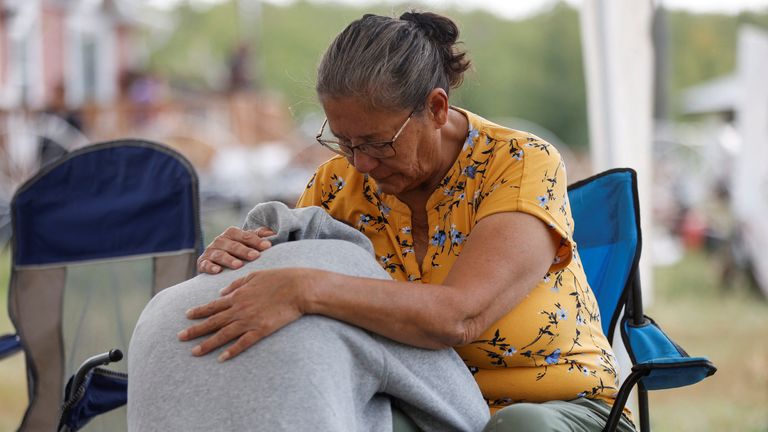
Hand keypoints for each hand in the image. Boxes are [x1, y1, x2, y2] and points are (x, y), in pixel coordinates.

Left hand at [177, 268, 315, 360]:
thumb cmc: (280, 278)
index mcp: (238, 295)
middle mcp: (239, 309)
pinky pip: (243, 343)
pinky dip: (231, 351)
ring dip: (207, 344)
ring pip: (223, 334)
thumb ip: (237, 283)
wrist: (298, 288)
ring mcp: (249, 321)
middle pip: (213, 321)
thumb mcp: (255, 275)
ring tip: (194, 352)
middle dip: (195, 330)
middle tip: (179, 338)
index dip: (199, 311)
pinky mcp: (261, 330)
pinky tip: (221, 358)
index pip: (213, 305)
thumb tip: (223, 292)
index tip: (186, 316)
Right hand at [197, 226, 275, 273]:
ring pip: (220, 254)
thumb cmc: (235, 251)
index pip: (246, 236)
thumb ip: (257, 236)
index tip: (268, 246)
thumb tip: (273, 232)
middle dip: (244, 250)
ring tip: (238, 265)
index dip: (257, 240)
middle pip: (233, 245)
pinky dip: (210, 267)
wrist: (214, 263)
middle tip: (255, 256)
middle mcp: (220, 240)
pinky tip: (217, 271)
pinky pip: (205, 264)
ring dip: (229, 259)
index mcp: (232, 233)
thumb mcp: (246, 241)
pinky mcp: (202, 263)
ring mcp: (210, 251)